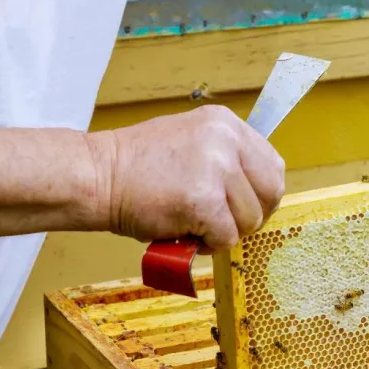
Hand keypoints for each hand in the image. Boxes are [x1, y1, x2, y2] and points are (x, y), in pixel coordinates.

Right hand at [88, 105, 285, 250]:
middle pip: (270, 193)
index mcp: (226, 124)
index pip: (273, 166)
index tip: (244, 207)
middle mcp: (226, 139)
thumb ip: (226, 159)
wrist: (96, 176)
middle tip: (223, 222)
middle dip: (250, 216)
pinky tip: (186, 233)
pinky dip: (209, 245)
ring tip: (195, 224)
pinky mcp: (204, 200)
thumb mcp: (193, 143)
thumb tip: (255, 192)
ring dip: (226, 231)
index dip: (262, 195)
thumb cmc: (138, 169)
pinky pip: (227, 237)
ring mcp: (216, 168)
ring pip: (250, 219)